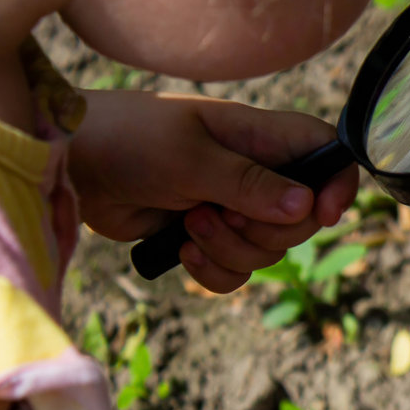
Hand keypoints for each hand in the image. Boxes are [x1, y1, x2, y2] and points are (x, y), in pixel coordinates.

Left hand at [70, 91, 358, 292]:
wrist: (71, 165)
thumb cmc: (128, 139)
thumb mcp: (190, 157)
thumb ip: (249, 184)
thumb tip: (307, 208)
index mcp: (263, 137)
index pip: (329, 155)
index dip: (338, 184)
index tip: (322, 213)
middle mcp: (257, 173)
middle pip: (302, 220)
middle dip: (263, 231)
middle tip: (217, 213)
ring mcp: (233, 207)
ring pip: (268, 252)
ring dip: (230, 249)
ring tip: (188, 225)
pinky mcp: (207, 238)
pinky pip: (237, 272)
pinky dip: (214, 271)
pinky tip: (183, 252)